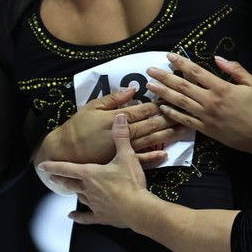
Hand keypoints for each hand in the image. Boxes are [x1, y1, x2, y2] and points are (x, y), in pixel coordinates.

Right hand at [36, 87, 177, 164]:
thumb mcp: (92, 107)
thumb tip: (133, 90)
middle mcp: (122, 135)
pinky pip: (139, 160)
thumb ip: (113, 99)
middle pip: (150, 125)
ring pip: (149, 141)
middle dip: (169, 118)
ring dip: (168, 135)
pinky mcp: (120, 162)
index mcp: (116, 119)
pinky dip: (153, 158)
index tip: (172, 98)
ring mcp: (122, 150)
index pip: (142, 110)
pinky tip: (166, 154)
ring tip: (184, 129)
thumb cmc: (78, 126)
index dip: (158, 104)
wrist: (64, 151)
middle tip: (186, 112)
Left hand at [39, 114, 160, 227]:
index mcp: (90, 174)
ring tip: (69, 189)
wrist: (137, 208)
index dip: (54, 166)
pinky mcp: (100, 216)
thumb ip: (121, 137)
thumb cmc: (130, 182)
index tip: (42, 166)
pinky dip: (78, 216)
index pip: (67, 168)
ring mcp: (93, 204)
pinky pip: (86, 217)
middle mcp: (87, 189)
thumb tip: (119, 117)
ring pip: (79, 197)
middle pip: (69, 183)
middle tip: (51, 177)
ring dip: (73, 192)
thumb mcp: (126, 156)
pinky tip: (73, 216)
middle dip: (59, 179)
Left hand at [146, 53, 251, 161]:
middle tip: (150, 70)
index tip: (169, 56)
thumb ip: (235, 69)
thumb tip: (217, 58)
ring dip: (163, 93)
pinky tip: (162, 107)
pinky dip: (172, 114)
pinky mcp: (205, 129)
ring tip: (150, 86)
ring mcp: (206, 116)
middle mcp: (210, 101)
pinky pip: (185, 120)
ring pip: (180, 102)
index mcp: (221, 88)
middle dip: (165, 77)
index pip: (196, 72)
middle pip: (182, 86)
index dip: (181, 63)